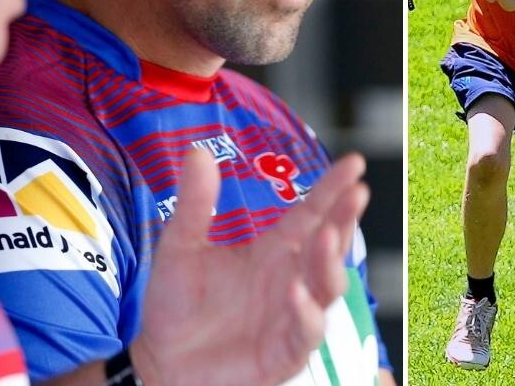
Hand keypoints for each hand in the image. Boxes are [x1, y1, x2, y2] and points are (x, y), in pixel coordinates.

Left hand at [130, 149, 369, 385]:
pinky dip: (305, 311)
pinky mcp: (287, 351)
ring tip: (324, 237)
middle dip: (345, 219)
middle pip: (330, 244)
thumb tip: (197, 152)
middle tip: (355, 193)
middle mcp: (293, 277)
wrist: (159, 363)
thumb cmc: (176, 307)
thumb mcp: (181, 247)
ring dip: (329, 261)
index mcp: (276, 249)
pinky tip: (295, 291)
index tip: (354, 163)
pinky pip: (307, 330)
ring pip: (328, 285)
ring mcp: (294, 314)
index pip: (313, 213)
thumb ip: (196, 203)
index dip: (334, 188)